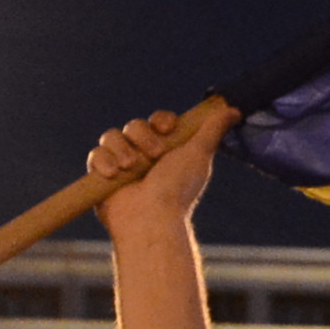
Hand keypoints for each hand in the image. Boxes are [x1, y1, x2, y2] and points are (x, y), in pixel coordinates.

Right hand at [89, 106, 222, 237]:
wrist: (152, 219)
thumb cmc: (178, 189)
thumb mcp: (199, 155)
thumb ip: (212, 130)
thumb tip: (234, 110)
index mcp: (165, 148)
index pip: (157, 120)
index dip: (160, 120)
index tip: (167, 129)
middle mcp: (142, 154)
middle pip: (133, 125)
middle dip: (142, 137)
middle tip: (153, 156)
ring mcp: (120, 164)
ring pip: (111, 136)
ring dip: (122, 149)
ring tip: (130, 168)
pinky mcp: (100, 176)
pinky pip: (95, 155)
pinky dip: (104, 162)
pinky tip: (114, 174)